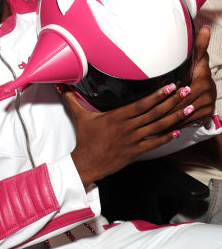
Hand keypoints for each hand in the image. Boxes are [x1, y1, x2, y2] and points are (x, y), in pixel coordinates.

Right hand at [66, 27, 215, 184]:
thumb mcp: (80, 117)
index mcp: (116, 117)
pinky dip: (166, 137)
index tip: (169, 86)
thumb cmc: (85, 139)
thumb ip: (72, 99)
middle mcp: (128, 128)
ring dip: (174, 118)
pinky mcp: (136, 151)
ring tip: (187, 109)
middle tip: (185, 92)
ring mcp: (133, 140)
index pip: (141, 104)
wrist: (87, 163)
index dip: (156, 95)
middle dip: (171, 102)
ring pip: (157, 127)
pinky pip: (154, 143)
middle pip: (154, 113)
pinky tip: (177, 131)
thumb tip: (61, 85)